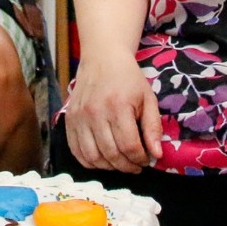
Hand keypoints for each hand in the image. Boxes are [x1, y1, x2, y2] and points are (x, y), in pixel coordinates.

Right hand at [64, 56, 160, 173]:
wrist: (102, 58)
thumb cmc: (128, 79)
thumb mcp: (148, 99)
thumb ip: (153, 128)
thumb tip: (157, 154)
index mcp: (118, 106)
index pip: (129, 146)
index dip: (140, 159)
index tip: (146, 160)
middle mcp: (96, 113)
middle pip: (111, 154)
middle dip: (126, 166)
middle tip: (135, 166)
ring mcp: (79, 117)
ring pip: (93, 156)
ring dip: (109, 167)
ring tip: (120, 163)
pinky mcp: (69, 119)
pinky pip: (76, 150)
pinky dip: (89, 162)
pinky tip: (102, 160)